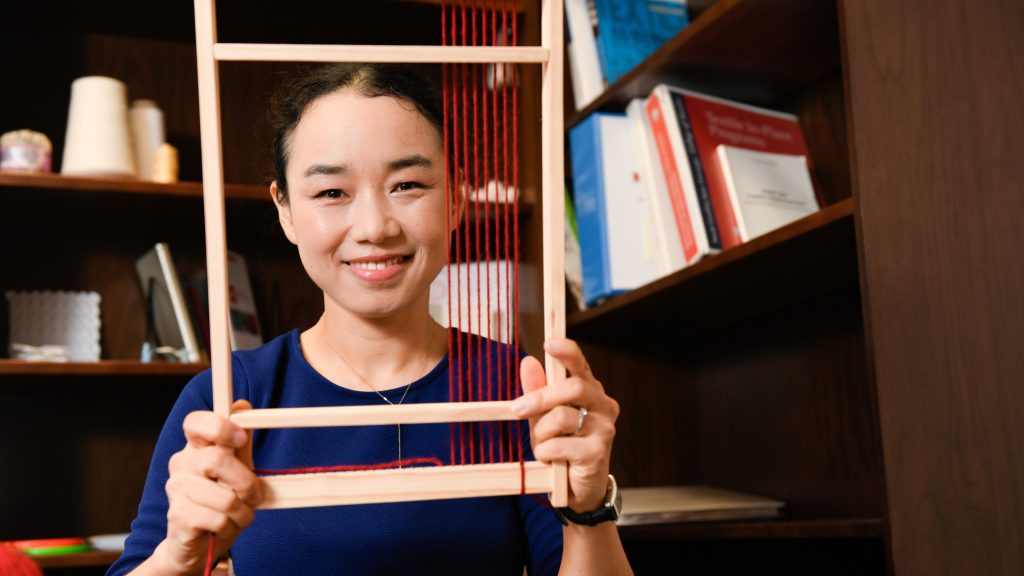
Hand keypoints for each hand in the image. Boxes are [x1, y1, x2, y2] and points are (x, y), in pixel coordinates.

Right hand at [155, 400, 261, 573]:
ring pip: (224, 496)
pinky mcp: (178, 515)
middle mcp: (181, 464)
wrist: (198, 545)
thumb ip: (240, 445)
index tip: (241, 438)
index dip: (219, 426)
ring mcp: (176, 489)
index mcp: (195, 448)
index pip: (195, 422)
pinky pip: (218, 518)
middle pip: (218, 459)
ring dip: (242, 511)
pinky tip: (224, 527)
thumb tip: (242, 406)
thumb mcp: (236, 472)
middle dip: (246, 482)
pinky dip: (231, 526)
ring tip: (238, 515)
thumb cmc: (220, 505)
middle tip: (254, 495)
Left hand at [512, 338, 619, 511]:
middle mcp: (603, 405)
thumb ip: (537, 390)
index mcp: (590, 391)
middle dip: (540, 397)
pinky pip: (560, 444)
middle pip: (573, 387)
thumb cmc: (561, 447)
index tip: (550, 343)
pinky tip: (552, 460)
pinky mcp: (598, 451)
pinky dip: (546, 452)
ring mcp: (604, 428)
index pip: (581, 365)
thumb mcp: (542, 416)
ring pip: (563, 416)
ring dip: (541, 432)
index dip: (568, 351)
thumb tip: (528, 362)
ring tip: (542, 445)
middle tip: (517, 409)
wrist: (576, 489)